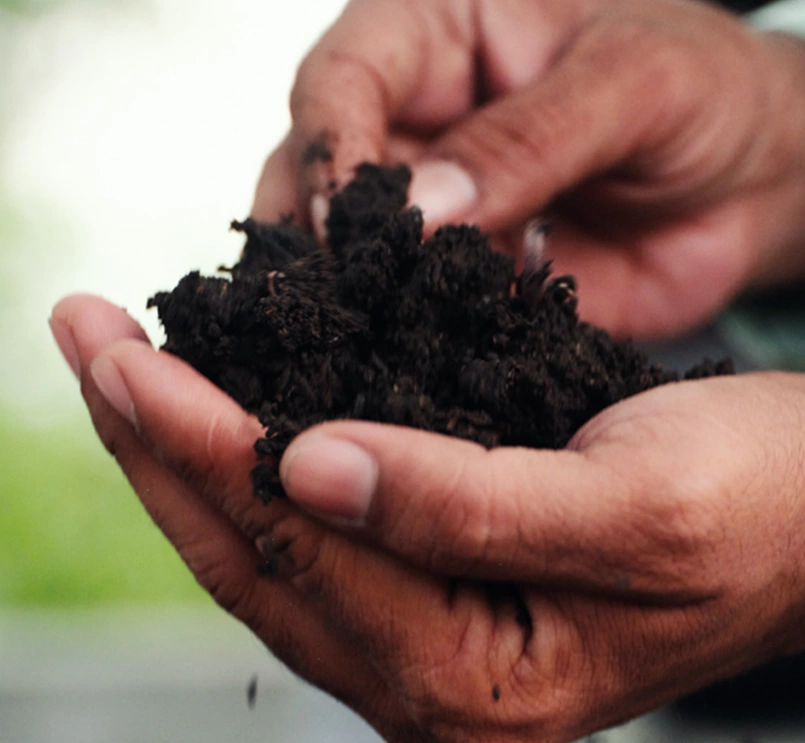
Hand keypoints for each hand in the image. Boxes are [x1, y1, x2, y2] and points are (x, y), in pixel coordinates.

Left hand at [53, 294, 804, 741]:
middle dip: (156, 440)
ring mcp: (429, 641)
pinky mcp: (439, 589)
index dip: (195, 441)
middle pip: (252, 551)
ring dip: (188, 446)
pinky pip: (314, 524)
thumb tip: (307, 465)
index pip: (294, 546)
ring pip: (267, 539)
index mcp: (478, 687)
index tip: (117, 353)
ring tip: (125, 362)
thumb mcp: (635, 504)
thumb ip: (469, 507)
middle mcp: (433, 686)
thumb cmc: (759, 505)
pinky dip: (252, 457)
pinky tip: (218, 402)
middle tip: (86, 337)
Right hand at [254, 0, 804, 338]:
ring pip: (347, 254)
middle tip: (336, 296)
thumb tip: (423, 206)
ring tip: (352, 340)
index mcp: (436, 36)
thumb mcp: (634, 83)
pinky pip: (407, 311)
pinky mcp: (454, 280)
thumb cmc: (703, 89)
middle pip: (312, 175)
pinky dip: (399, 340)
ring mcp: (428, 211)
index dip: (328, 152)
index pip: (341, 83)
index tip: (346, 225)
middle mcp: (413, 126)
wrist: (749, 181)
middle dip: (315, 238)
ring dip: (347, 299)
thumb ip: (527, 140)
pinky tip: (397, 367)